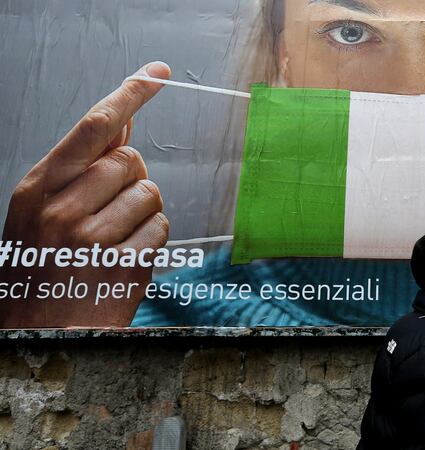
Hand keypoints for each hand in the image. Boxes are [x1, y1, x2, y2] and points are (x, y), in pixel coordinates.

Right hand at [0, 62, 170, 326]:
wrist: (38, 333)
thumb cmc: (42, 267)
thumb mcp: (43, 210)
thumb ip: (82, 166)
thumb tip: (122, 121)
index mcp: (38, 189)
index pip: (93, 127)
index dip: (130, 94)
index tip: (157, 73)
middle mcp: (62, 209)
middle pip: (130, 160)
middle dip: (130, 179)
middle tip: (106, 210)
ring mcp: (93, 239)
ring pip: (150, 193)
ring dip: (141, 213)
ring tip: (111, 239)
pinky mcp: (124, 266)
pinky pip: (161, 228)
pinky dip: (151, 240)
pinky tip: (123, 259)